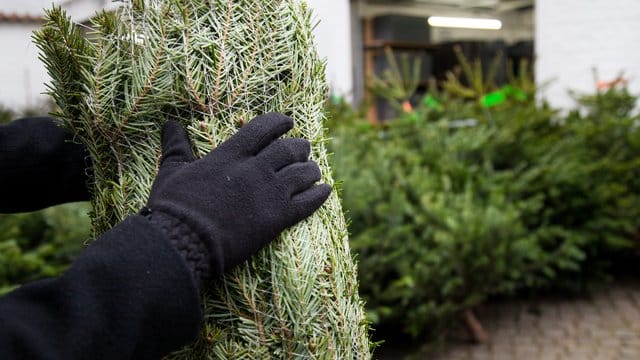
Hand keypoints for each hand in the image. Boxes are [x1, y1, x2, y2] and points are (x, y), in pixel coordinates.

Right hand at [146, 113, 330, 277]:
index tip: (288, 122)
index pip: (263, 128)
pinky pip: (308, 203)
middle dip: (300, 147)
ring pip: (303, 173)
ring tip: (313, 171)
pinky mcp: (277, 219)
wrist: (182, 244)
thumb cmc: (174, 208)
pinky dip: (319, 195)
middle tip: (303, 149)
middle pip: (289, 150)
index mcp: (230, 154)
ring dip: (311, 170)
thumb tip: (168, 124)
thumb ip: (176, 147)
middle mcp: (254, 169)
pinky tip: (325, 191)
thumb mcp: (171, 171)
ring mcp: (269, 194)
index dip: (279, 122)